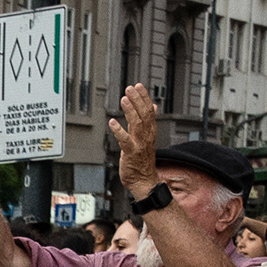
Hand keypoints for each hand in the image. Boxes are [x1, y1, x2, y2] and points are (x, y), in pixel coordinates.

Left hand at [114, 84, 163, 199]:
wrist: (143, 180)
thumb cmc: (143, 160)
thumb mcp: (148, 137)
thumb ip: (148, 121)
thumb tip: (154, 106)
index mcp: (150, 131)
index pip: (150, 110)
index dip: (144, 97)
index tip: (138, 86)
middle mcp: (146, 136)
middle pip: (144, 114)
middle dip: (137, 100)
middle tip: (129, 88)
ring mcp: (139, 144)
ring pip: (137, 124)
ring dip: (130, 111)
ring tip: (124, 99)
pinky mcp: (130, 153)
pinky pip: (125, 140)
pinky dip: (119, 131)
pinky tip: (112, 122)